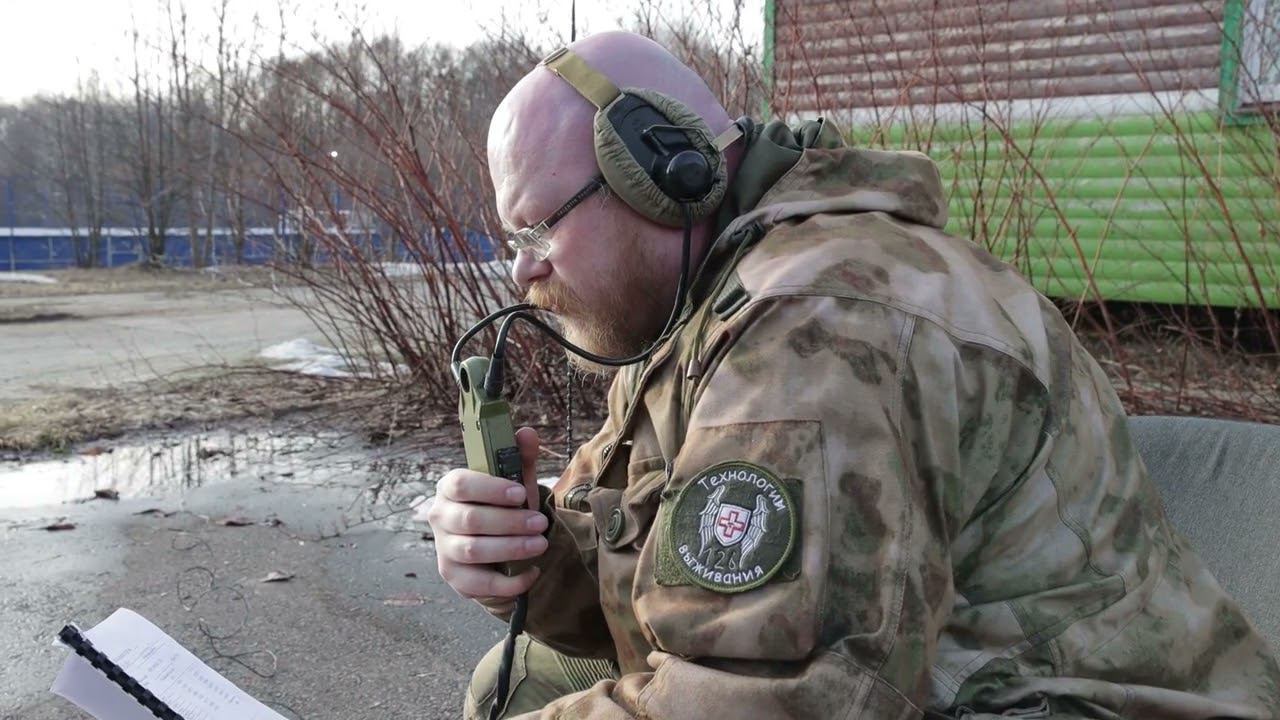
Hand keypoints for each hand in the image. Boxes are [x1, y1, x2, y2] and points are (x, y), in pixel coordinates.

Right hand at [424, 427, 548, 602]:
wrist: (495, 546)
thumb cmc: (503, 507)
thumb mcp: (514, 483)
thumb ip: (520, 458)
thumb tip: (528, 433)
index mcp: (450, 487)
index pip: (461, 484)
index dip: (490, 489)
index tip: (520, 494)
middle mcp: (440, 516)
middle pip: (470, 520)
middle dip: (510, 522)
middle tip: (541, 523)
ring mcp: (444, 549)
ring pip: (473, 550)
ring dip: (510, 548)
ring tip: (540, 544)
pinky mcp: (454, 577)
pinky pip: (478, 584)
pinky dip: (508, 582)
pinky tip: (533, 572)